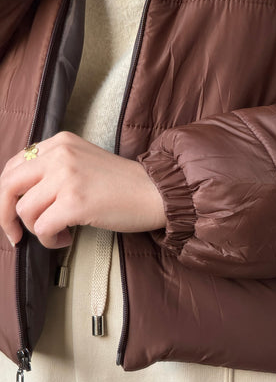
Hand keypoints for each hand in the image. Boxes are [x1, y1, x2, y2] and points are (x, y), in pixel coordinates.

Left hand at [0, 131, 165, 248]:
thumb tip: (19, 196)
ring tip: (59, 232)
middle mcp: (60, 154)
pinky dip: (49, 240)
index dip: (7, 194)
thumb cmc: (122, 183)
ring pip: (24, 210)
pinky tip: (66, 238)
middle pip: (8, 185)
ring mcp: (67, 177)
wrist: (154, 192)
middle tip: (15, 234)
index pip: (14, 165)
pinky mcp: (75, 202)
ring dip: (37, 229)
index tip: (13, 212)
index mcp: (60, 142)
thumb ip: (53, 168)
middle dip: (4, 214)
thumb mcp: (83, 161)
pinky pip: (42, 228)